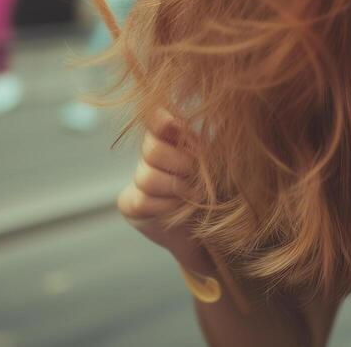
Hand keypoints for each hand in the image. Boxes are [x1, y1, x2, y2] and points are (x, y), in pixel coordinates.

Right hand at [117, 109, 219, 279]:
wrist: (211, 232)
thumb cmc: (219, 191)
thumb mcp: (217, 166)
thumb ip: (207, 149)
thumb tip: (213, 132)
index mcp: (173, 136)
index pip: (156, 118)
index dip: (162, 120)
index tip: (176, 125)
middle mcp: (151, 154)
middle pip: (151, 149)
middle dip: (180, 163)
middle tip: (196, 174)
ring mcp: (138, 179)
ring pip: (146, 177)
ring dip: (174, 188)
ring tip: (194, 194)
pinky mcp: (131, 204)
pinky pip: (142, 201)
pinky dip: (165, 206)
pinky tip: (178, 209)